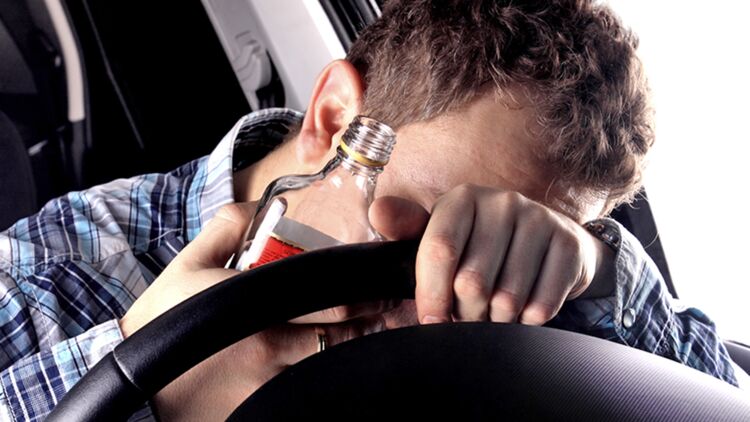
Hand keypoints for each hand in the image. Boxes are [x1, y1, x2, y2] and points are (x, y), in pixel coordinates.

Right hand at [119, 203, 389, 420]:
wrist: (135, 381)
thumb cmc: (163, 319)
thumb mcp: (188, 264)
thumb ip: (229, 227)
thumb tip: (268, 205)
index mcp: (254, 309)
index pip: (330, 303)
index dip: (364, 293)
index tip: (381, 281)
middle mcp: (270, 348)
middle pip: (343, 337)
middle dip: (371, 318)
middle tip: (388, 304)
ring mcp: (271, 382)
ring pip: (330, 361)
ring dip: (352, 342)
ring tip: (369, 324)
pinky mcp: (266, 403)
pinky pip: (308, 382)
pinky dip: (326, 366)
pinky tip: (331, 354)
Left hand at [369, 184, 614, 325]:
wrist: (551, 242)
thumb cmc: (483, 244)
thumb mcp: (443, 234)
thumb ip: (408, 229)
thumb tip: (378, 212)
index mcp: (463, 198)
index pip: (439, 249)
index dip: (431, 294)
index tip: (432, 321)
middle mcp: (503, 201)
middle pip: (471, 281)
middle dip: (466, 313)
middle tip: (469, 315)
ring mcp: (540, 220)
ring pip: (506, 299)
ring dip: (496, 320)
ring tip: (494, 314)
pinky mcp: (568, 245)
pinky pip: (540, 306)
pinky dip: (527, 322)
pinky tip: (523, 311)